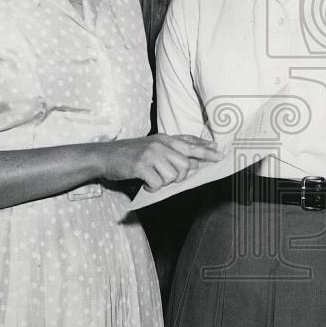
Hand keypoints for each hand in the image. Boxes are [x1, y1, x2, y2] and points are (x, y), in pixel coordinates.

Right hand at [98, 134, 222, 190]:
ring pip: (173, 175)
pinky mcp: (141, 165)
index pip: (191, 143)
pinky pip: (158, 183)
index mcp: (165, 139)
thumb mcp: (153, 146)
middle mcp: (160, 144)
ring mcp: (151, 154)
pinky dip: (153, 188)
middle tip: (168, 179)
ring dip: (165, 183)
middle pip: (185, 164)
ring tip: (153, 180)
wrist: (105, 156)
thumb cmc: (130, 154)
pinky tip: (146, 184)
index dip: (207, 151)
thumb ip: (173, 150)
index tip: (220, 155)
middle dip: (180, 176)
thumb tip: (195, 162)